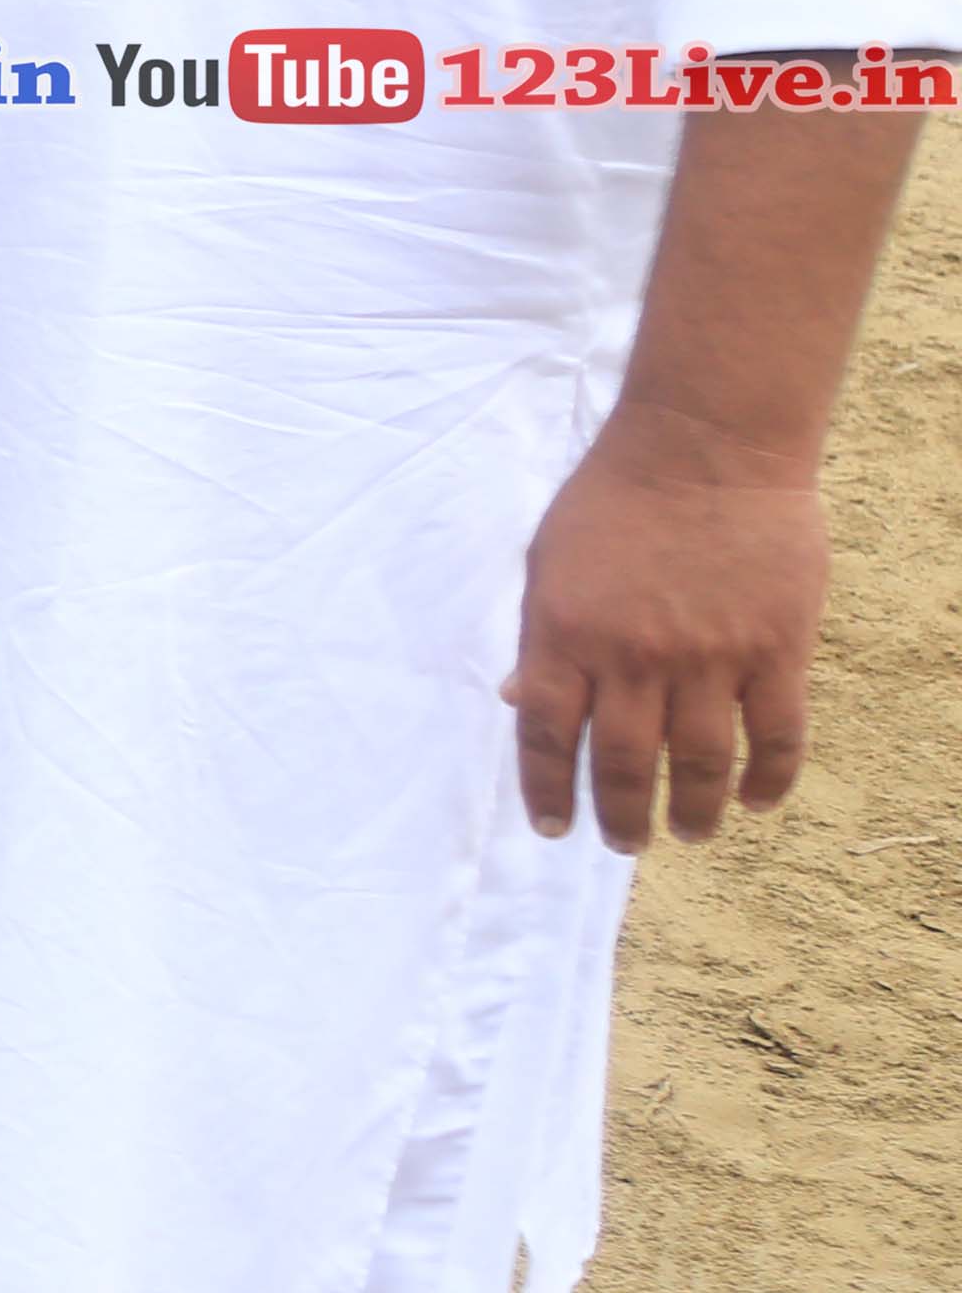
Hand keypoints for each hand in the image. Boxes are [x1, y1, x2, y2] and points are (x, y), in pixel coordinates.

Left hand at [505, 400, 827, 847]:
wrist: (704, 448)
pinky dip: (768, 780)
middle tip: (626, 844)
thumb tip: (516, 701)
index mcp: (563, 633)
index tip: (553, 829)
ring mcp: (708, 657)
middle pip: (623, 764)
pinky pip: (776, 736)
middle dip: (621, 817)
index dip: (546, 791)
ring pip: (701, 765)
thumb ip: (537, 636)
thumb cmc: (613, 499)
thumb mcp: (548, 562)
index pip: (545, 734)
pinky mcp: (775, 650)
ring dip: (694, 811)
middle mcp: (632, 656)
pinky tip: (754, 802)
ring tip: (689, 832)